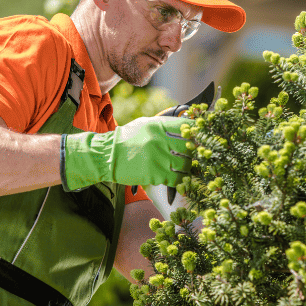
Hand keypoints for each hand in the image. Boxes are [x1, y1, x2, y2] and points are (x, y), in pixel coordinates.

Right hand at [61, 116, 191, 190]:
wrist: (107, 155)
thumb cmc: (127, 140)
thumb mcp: (145, 125)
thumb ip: (164, 126)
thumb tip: (185, 127)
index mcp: (157, 126)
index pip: (186, 126)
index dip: (195, 132)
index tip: (198, 137)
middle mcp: (159, 140)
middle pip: (189, 148)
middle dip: (192, 153)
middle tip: (190, 155)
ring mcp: (157, 158)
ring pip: (185, 165)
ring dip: (186, 168)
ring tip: (181, 168)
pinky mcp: (154, 174)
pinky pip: (175, 179)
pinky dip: (178, 180)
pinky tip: (174, 178)